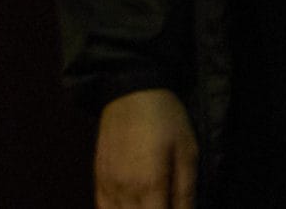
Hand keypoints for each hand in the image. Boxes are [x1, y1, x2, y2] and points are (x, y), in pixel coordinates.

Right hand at [94, 88, 195, 208]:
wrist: (129, 89)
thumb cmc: (165, 120)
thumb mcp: (187, 154)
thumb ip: (186, 193)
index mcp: (148, 186)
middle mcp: (123, 189)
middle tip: (163, 204)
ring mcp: (106, 182)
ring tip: (149, 205)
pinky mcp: (98, 174)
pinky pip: (101, 205)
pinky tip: (127, 208)